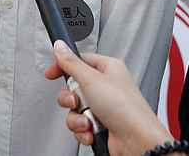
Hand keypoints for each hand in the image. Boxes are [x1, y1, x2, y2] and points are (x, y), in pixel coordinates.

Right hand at [44, 40, 170, 155]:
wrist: (136, 141)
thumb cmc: (125, 108)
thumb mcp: (91, 79)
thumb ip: (71, 63)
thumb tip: (60, 46)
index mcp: (108, 68)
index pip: (79, 61)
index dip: (63, 66)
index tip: (51, 73)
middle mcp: (105, 87)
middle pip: (73, 88)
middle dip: (70, 99)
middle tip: (76, 101)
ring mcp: (103, 107)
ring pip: (74, 109)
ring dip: (77, 119)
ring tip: (88, 121)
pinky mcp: (99, 125)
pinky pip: (79, 125)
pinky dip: (83, 131)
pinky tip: (92, 131)